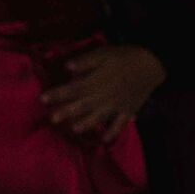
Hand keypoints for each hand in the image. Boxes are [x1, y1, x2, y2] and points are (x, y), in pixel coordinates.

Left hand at [42, 45, 165, 141]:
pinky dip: (113, 132)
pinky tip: (104, 140)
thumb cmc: (123, 57)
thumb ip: (85, 61)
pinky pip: (120, 124)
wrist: (152, 64)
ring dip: (86, 123)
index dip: (58, 94)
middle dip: (67, 112)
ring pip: (99, 116)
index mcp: (97, 80)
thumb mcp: (103, 54)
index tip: (42, 98)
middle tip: (52, 119)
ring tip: (74, 129)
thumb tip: (66, 67)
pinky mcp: (128, 110)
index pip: (73, 88)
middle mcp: (105, 95)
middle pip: (83, 105)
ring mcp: (117, 105)